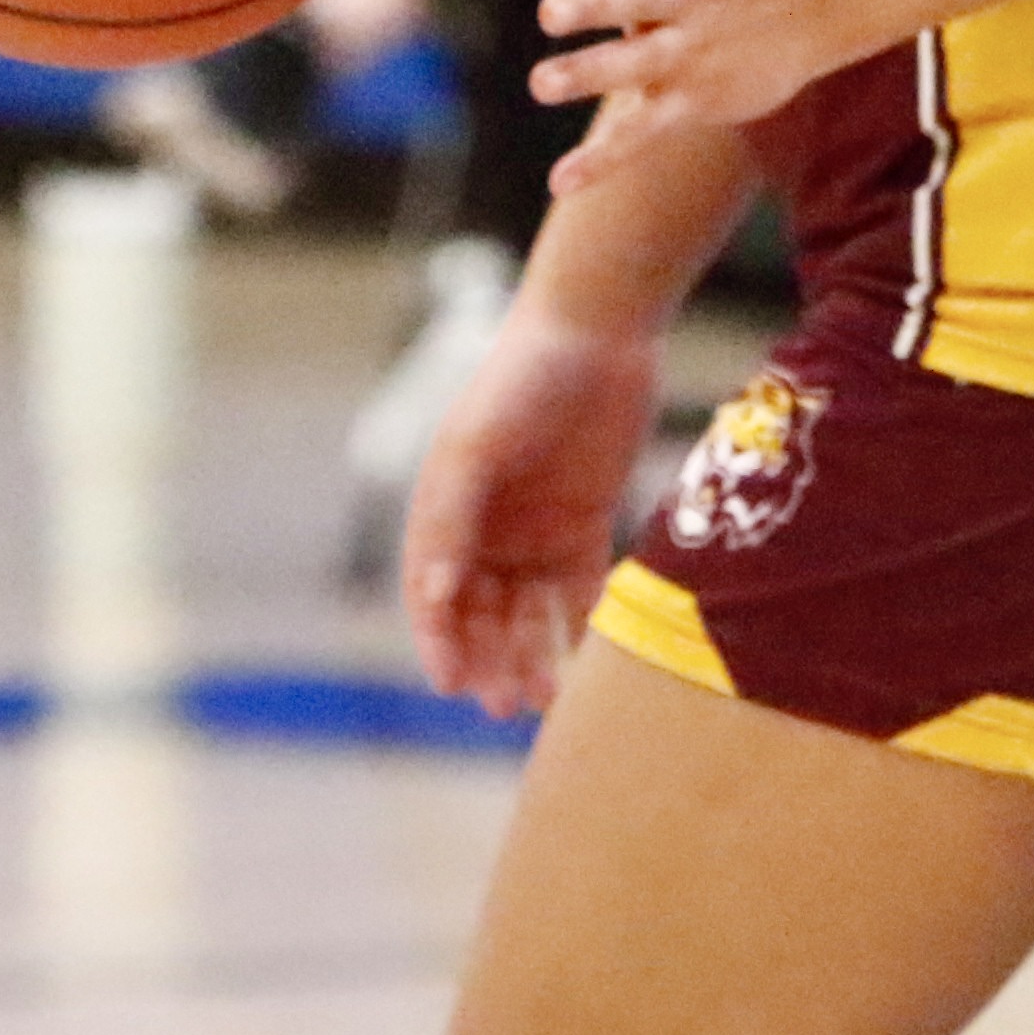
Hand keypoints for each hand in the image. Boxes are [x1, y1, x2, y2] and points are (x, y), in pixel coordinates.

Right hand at [400, 299, 659, 717]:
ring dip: (531, 656)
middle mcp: (486, 526)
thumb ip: (451, 518)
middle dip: (487, 661)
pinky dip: (580, 628)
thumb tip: (435, 595)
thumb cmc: (522, 378)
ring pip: (528, 613)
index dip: (438, 641)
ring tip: (544, 698)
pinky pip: (580, 590)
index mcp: (445, 508)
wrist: (600, 328)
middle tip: (503, 706)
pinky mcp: (586, 521)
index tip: (452, 687)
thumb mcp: (475, 446)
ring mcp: (536, 526)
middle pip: (480, 613)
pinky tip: (588, 666)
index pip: (433, 592)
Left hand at [513, 0, 864, 155]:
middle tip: (552, 14)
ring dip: (592, 76)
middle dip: (593, 7)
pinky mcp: (693, 98)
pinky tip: (560, 181)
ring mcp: (688, 48)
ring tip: (544, 83)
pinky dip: (603, 159)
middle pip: (631, 0)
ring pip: (635, 65)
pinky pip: (643, 131)